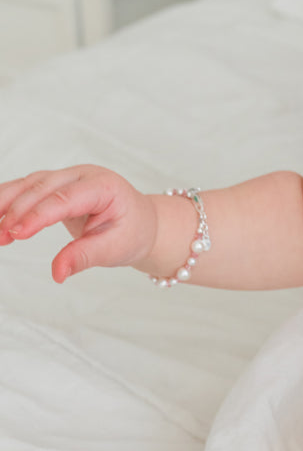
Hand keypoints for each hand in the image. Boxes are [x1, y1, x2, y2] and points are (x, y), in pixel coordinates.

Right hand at [0, 166, 157, 282]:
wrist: (140, 222)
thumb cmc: (131, 232)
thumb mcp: (115, 248)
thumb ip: (85, 257)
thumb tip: (57, 274)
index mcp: (104, 187)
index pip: (66, 197)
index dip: (40, 214)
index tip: (17, 233)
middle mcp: (84, 176)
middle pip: (44, 187)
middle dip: (18, 211)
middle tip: (1, 238)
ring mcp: (69, 177)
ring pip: (30, 184)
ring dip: (7, 203)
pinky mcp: (56, 186)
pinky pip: (27, 188)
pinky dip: (8, 201)